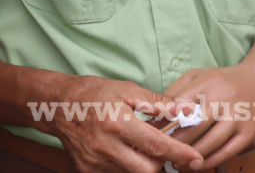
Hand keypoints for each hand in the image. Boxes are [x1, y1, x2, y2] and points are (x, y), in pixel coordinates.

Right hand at [35, 74, 203, 172]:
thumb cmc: (92, 93)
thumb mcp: (125, 90)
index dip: (180, 154)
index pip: (157, 145)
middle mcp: (106, 145)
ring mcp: (96, 162)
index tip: (197, 159)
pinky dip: (125, 166)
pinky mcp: (88, 171)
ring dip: (142, 163)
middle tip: (158, 147)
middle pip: (148, 169)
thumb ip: (157, 102)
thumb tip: (186, 110)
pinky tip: (120, 150)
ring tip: (136, 145)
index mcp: (117, 122)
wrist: (57, 104)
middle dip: (160, 162)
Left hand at [165, 65, 254, 169]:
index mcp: (205, 84)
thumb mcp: (197, 76)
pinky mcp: (248, 133)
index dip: (165, 119)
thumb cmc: (221, 81)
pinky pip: (228, 151)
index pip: (180, 103)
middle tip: (164, 151)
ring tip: (178, 163)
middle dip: (177, 141)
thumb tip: (157, 110)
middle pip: (195, 124)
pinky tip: (199, 164)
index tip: (153, 131)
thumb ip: (176, 90)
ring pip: (212, 141)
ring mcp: (236, 117)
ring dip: (193, 155)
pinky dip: (212, 161)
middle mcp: (221, 100)